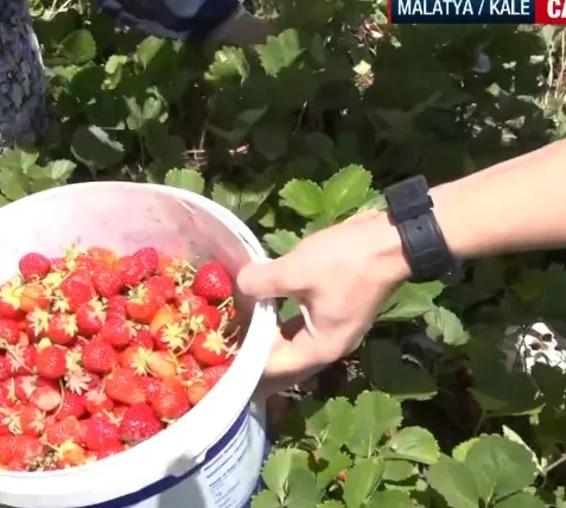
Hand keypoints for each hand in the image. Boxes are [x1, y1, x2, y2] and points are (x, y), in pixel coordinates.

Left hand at [237, 211, 411, 395]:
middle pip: (280, 361)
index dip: (243, 363)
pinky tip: (257, 311)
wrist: (392, 240)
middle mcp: (327, 347)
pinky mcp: (331, 314)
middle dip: (251, 353)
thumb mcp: (296, 270)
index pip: (272, 368)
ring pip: (288, 343)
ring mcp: (331, 331)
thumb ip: (260, 282)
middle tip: (219, 346)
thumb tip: (238, 286)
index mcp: (319, 348)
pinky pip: (297, 327)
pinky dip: (276, 323)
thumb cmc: (346, 261)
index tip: (216, 357)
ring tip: (232, 330)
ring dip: (263, 337)